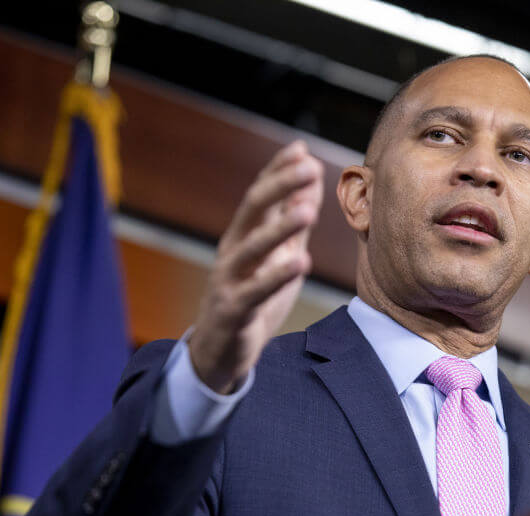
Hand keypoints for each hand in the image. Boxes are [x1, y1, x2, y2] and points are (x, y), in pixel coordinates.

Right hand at [189, 141, 323, 392]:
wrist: (219, 352)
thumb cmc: (250, 299)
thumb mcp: (275, 257)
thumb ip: (291, 224)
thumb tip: (309, 183)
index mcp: (243, 236)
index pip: (259, 195)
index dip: (277, 171)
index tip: (300, 149)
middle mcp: (233, 251)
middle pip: (252, 210)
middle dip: (279, 186)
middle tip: (307, 167)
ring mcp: (230, 280)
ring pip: (252, 247)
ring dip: (280, 228)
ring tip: (308, 211)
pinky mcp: (233, 309)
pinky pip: (256, 290)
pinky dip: (278, 276)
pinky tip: (301, 262)